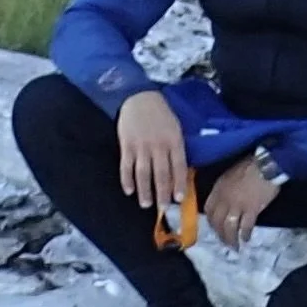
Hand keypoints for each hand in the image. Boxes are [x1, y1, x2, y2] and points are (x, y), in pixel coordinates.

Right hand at [115, 91, 187, 209]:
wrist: (139, 97)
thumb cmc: (161, 114)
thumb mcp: (175, 127)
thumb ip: (177, 148)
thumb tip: (180, 173)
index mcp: (174, 140)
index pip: (178, 167)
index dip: (179, 184)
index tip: (179, 199)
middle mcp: (158, 145)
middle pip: (161, 174)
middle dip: (162, 193)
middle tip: (163, 208)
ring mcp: (141, 146)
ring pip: (143, 174)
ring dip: (145, 191)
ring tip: (146, 204)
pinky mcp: (126, 145)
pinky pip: (126, 166)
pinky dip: (127, 180)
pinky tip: (129, 191)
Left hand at [204, 156, 280, 250]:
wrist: (265, 165)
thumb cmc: (249, 165)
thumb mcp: (230, 174)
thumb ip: (224, 188)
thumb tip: (224, 200)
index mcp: (219, 189)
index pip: (209, 209)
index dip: (210, 221)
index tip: (215, 227)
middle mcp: (225, 199)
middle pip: (217, 222)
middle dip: (219, 234)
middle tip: (224, 242)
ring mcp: (238, 205)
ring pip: (229, 227)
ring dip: (231, 239)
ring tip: (234, 246)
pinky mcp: (252, 210)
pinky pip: (245, 226)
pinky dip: (245, 234)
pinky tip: (246, 239)